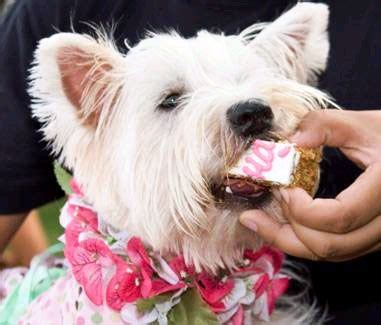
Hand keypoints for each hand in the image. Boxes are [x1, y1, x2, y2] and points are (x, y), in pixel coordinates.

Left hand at [240, 110, 380, 260]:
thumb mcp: (363, 124)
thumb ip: (325, 126)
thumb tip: (290, 141)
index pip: (339, 217)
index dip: (302, 208)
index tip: (283, 187)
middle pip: (329, 246)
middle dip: (286, 230)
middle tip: (258, 209)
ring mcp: (380, 236)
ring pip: (329, 254)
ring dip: (289, 241)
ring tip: (258, 221)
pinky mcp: (370, 238)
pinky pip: (334, 249)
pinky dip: (303, 241)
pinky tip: (281, 225)